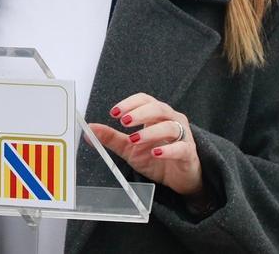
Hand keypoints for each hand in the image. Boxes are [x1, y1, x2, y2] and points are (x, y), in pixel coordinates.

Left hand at [88, 92, 203, 198]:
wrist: (179, 179)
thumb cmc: (157, 158)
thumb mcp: (130, 148)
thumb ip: (111, 138)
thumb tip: (90, 129)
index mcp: (157, 115)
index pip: (145, 100)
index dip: (130, 104)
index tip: (114, 112)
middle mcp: (171, 120)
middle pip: (158, 108)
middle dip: (139, 113)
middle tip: (123, 121)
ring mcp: (183, 136)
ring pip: (170, 126)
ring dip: (150, 131)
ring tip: (134, 139)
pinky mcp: (188, 153)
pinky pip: (181, 147)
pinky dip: (168, 149)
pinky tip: (156, 152)